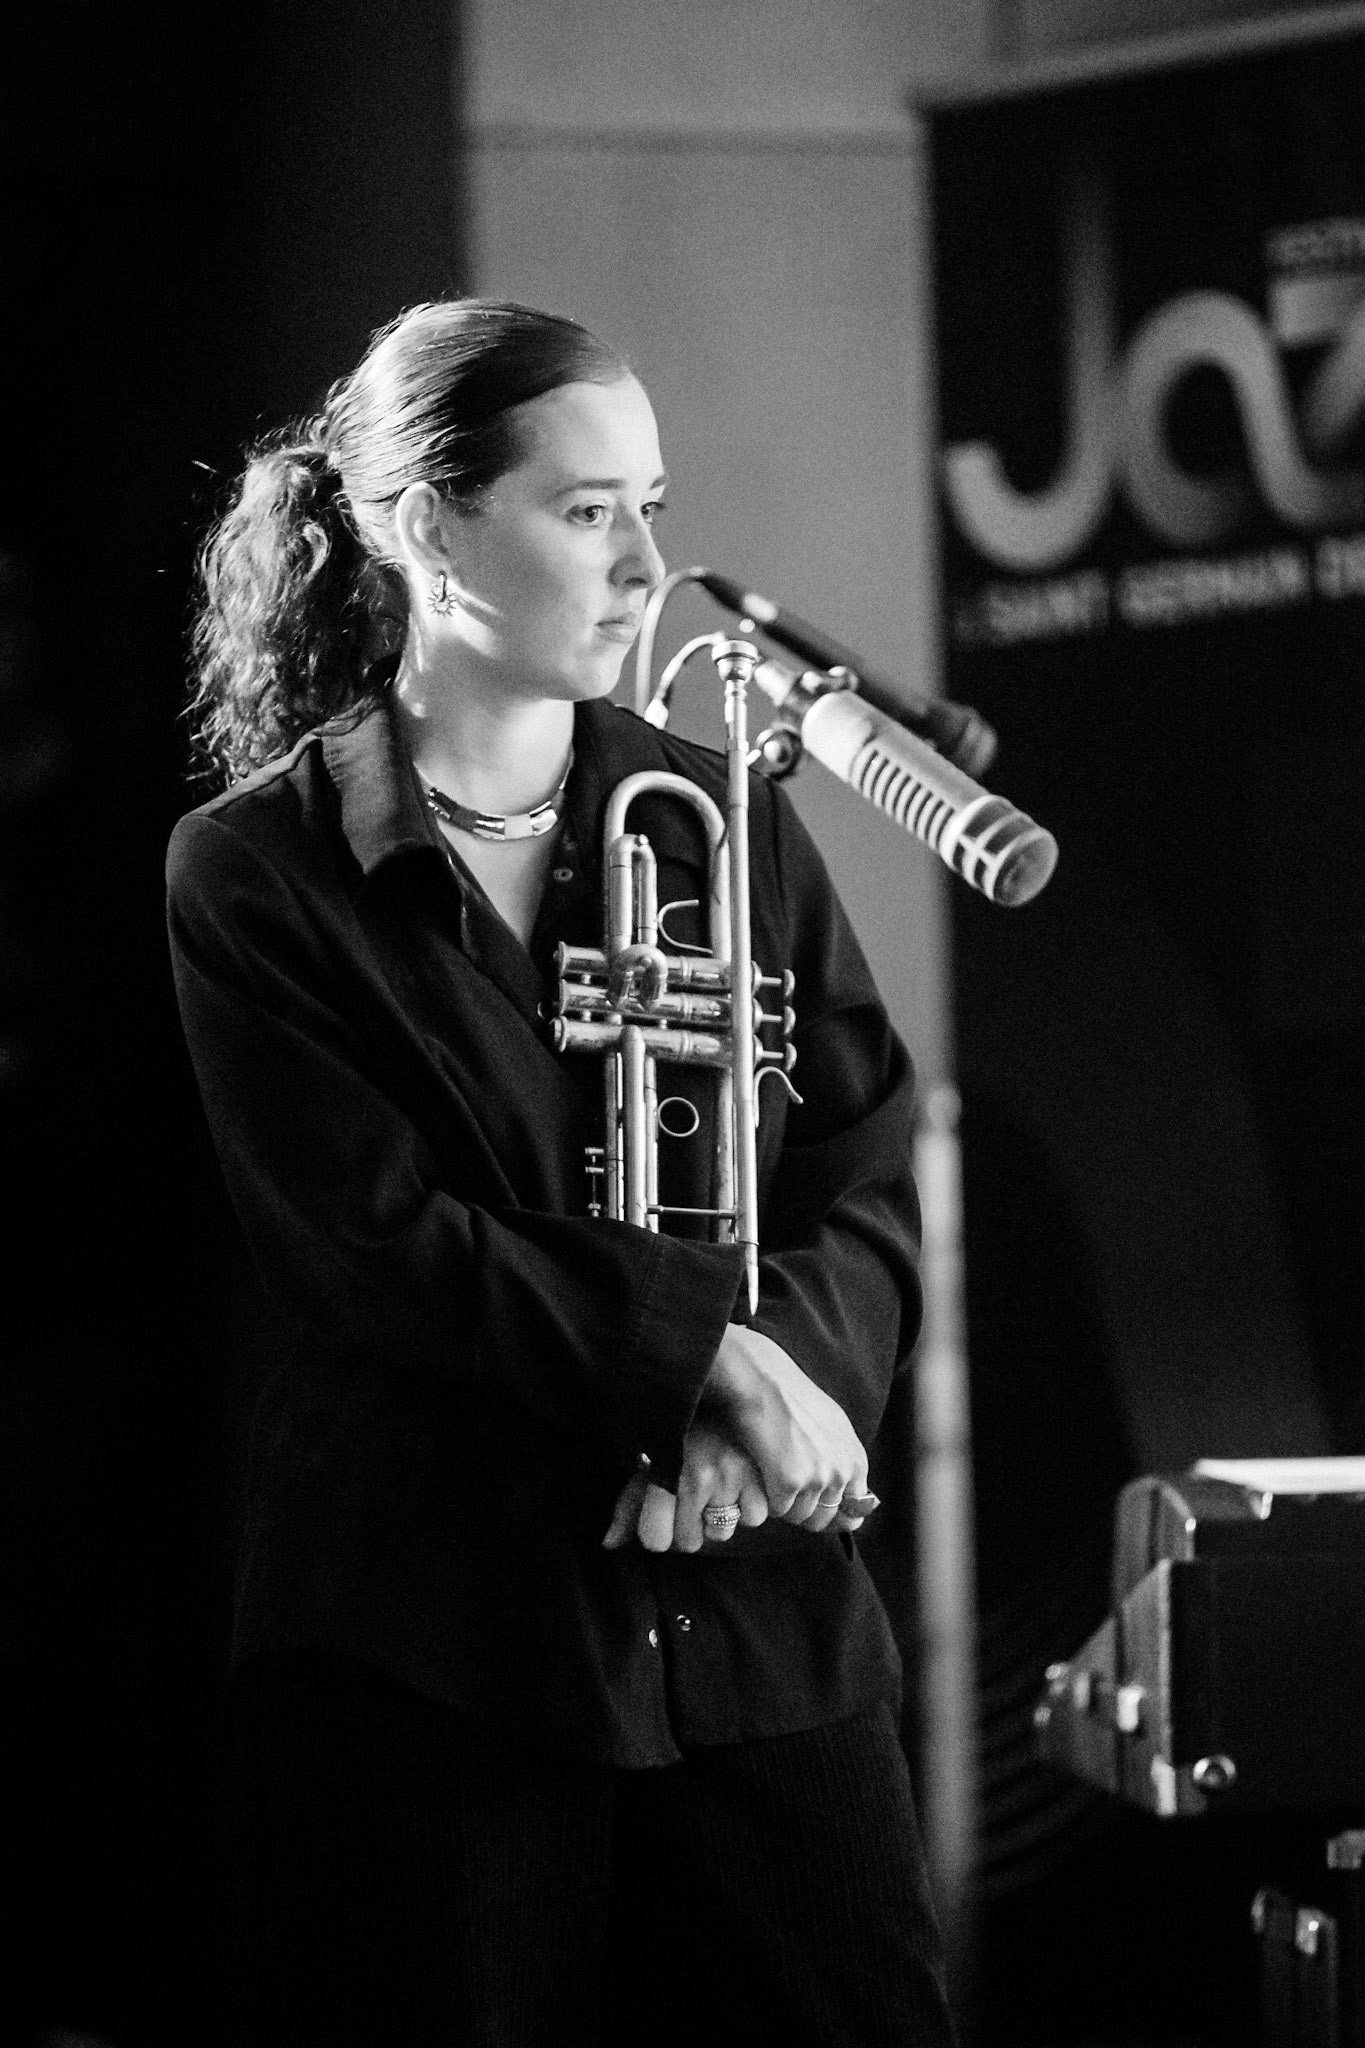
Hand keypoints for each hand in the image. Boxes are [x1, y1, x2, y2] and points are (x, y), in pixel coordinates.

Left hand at [602, 1421, 768, 1553]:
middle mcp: (698, 1476)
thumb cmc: (681, 1426)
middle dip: (689, 1526)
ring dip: (719, 1517)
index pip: (655, 1539)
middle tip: (690, 1496)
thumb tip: (608, 1544)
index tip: (659, 1515)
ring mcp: (732, 1477)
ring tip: (716, 1486)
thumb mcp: (649, 1457)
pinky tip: (740, 1482)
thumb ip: (629, 1504)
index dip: (656, 1532)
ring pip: (722, 1533)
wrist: (721, 1383)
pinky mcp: (764, 1474)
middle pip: (689, 1542)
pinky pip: (755, 1516)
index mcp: (664, 1471)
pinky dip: (749, 1504)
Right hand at [702, 1323, 871, 1531]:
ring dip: (783, 1503)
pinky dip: (766, 1496)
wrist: (764, 1382)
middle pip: (823, 1519)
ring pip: (798, 1516)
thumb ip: (844, 1463)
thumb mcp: (834, 1428)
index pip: (853, 1512)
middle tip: (785, 1487)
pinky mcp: (789, 1482)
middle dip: (804, 1511)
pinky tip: (760, 1470)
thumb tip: (858, 1502)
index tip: (814, 1507)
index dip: (832, 1514)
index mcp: (856, 1461)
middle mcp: (841, 1473)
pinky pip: (777, 1509)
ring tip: (771, 1471)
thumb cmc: (793, 1400)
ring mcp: (817, 1479)